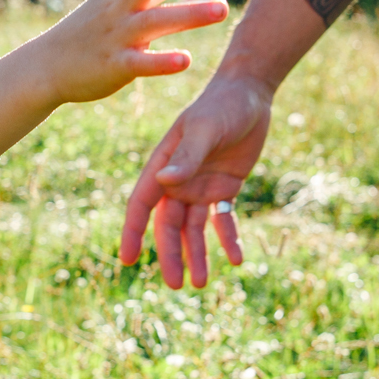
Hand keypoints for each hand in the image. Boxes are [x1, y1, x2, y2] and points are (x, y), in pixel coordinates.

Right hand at [35, 0, 232, 105]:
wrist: (46, 66)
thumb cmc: (89, 28)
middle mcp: (120, 6)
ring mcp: (116, 35)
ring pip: (155, 20)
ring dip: (190, 13)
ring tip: (223, 9)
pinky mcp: (114, 66)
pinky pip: (140, 62)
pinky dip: (162, 61)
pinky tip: (186, 60)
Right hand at [118, 72, 271, 287]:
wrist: (249, 93)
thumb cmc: (221, 105)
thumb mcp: (205, 129)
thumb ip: (186, 157)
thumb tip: (164, 183)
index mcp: (162, 165)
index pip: (142, 204)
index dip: (134, 232)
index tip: (128, 260)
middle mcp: (177, 180)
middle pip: (169, 225)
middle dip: (171, 255)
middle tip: (176, 285)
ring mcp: (200, 186)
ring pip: (194, 229)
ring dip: (197, 255)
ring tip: (202, 283)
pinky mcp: (224, 188)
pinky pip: (223, 220)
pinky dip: (228, 239)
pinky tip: (236, 259)